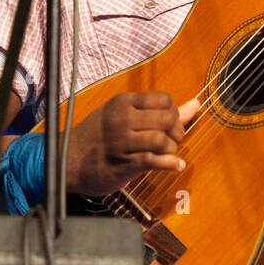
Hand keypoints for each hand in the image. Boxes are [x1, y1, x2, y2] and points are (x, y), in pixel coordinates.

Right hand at [65, 91, 201, 196]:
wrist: (67, 160)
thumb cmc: (99, 136)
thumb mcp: (124, 116)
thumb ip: (161, 112)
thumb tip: (196, 105)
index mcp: (123, 102)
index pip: (164, 99)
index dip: (174, 113)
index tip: (170, 125)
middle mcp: (122, 118)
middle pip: (167, 118)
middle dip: (177, 132)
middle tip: (172, 141)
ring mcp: (121, 141)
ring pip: (162, 140)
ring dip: (172, 150)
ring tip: (168, 154)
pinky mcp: (122, 163)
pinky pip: (154, 160)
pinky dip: (171, 163)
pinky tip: (175, 165)